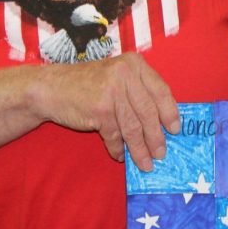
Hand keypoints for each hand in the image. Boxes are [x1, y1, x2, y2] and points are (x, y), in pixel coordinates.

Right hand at [37, 53, 179, 170]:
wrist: (51, 88)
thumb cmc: (88, 85)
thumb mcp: (117, 78)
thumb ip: (138, 92)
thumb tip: (163, 123)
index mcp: (134, 64)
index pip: (161, 91)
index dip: (170, 112)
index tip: (175, 129)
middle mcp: (125, 74)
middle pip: (148, 112)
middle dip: (156, 137)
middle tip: (161, 154)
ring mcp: (112, 91)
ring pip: (133, 127)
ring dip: (140, 150)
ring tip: (146, 164)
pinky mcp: (100, 109)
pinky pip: (114, 135)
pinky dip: (117, 149)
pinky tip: (120, 156)